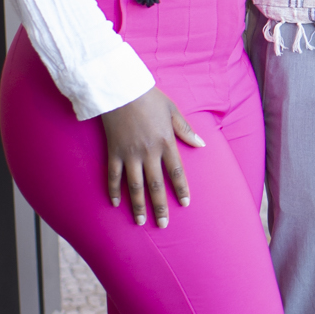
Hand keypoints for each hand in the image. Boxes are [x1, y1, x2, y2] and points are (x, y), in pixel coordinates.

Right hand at [101, 88, 205, 226]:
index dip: (181, 190)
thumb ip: (186, 130)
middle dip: (160, 206)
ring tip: (140, 221)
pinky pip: (113, 175)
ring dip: (138, 205)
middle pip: (156, 185)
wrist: (120, 89)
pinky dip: (114, 190)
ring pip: (135, 185)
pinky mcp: (113, 151)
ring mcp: (129, 154)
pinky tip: (116, 203)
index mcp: (166, 143)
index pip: (176, 172)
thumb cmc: (149, 98)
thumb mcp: (173, 111)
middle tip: (163, 224)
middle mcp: (149, 152)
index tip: (185, 204)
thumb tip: (201, 144)